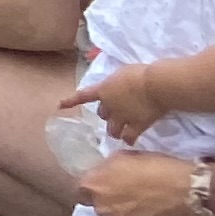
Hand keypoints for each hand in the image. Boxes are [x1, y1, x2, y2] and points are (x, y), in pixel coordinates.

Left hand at [76, 64, 195, 142]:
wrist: (155, 85)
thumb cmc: (139, 73)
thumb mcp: (121, 73)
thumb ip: (115, 82)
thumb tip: (117, 85)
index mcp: (103, 90)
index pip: (83, 96)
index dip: (71, 101)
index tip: (59, 106)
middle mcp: (109, 105)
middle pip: (102, 114)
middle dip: (106, 115)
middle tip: (113, 116)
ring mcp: (123, 117)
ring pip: (113, 129)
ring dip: (114, 131)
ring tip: (118, 134)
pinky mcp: (137, 125)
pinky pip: (130, 137)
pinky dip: (129, 140)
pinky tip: (130, 142)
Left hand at [77, 148, 201, 215]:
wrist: (188, 192)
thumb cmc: (158, 169)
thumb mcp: (124, 158)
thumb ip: (106, 170)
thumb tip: (102, 176)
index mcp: (94, 187)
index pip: (80, 192)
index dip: (92, 191)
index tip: (104, 190)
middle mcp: (103, 210)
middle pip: (100, 210)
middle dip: (110, 205)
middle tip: (129, 200)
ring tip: (144, 212)